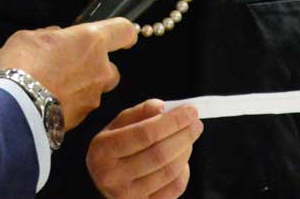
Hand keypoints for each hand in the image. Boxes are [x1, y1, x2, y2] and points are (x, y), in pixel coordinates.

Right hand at [0, 17, 137, 128]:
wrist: (15, 107)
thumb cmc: (22, 67)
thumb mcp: (29, 37)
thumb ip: (49, 36)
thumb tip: (54, 38)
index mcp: (90, 41)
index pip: (123, 31)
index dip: (123, 31)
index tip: (120, 34)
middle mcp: (99, 69)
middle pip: (110, 67)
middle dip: (93, 66)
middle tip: (68, 64)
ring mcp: (92, 97)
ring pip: (94, 89)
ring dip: (79, 86)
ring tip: (52, 84)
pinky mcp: (82, 119)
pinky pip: (80, 106)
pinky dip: (68, 102)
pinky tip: (47, 98)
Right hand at [86, 100, 201, 198]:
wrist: (104, 180)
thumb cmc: (114, 148)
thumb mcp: (117, 126)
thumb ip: (139, 113)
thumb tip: (163, 109)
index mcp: (103, 150)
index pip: (144, 134)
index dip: (172, 122)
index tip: (190, 111)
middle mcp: (112, 176)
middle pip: (159, 154)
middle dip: (184, 135)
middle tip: (196, 123)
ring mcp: (128, 196)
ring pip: (169, 172)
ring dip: (186, 151)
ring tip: (189, 137)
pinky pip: (174, 188)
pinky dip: (184, 171)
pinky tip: (181, 159)